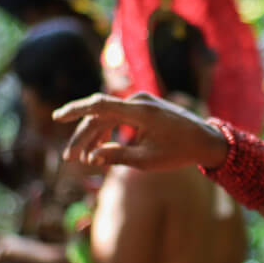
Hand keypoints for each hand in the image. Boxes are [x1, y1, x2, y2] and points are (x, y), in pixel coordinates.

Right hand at [53, 92, 227, 170]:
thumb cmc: (180, 152)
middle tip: (70, 158)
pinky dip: (108, 130)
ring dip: (94, 135)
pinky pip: (118, 115)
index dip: (76, 110)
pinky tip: (100, 148)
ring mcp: (142, 102)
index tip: (57, 117)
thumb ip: (117, 157)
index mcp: (141, 112)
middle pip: (100, 115)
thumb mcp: (147, 161)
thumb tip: (91, 157)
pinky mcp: (145, 107)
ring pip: (107, 116)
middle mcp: (139, 101)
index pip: (100, 105)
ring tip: (84, 157)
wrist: (206, 140)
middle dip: (83, 137)